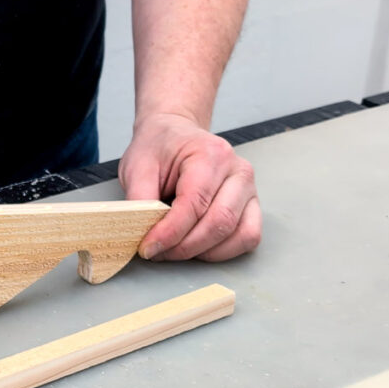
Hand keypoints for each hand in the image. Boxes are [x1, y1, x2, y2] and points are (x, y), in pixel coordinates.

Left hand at [118, 113, 260, 261]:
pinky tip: (197, 248)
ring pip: (238, 235)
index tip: (148, 247)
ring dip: (203, 252)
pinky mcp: (251, 206)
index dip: (170, 232)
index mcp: (210, 154)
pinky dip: (222, 251)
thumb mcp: (137, 166)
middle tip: (157, 252)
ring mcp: (249, 189)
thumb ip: (139, 199)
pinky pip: (247, 238)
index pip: (194, 203)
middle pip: (220, 222)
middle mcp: (237, 171)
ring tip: (174, 250)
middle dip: (184, 247)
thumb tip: (140, 233)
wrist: (175, 135)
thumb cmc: (159, 148)